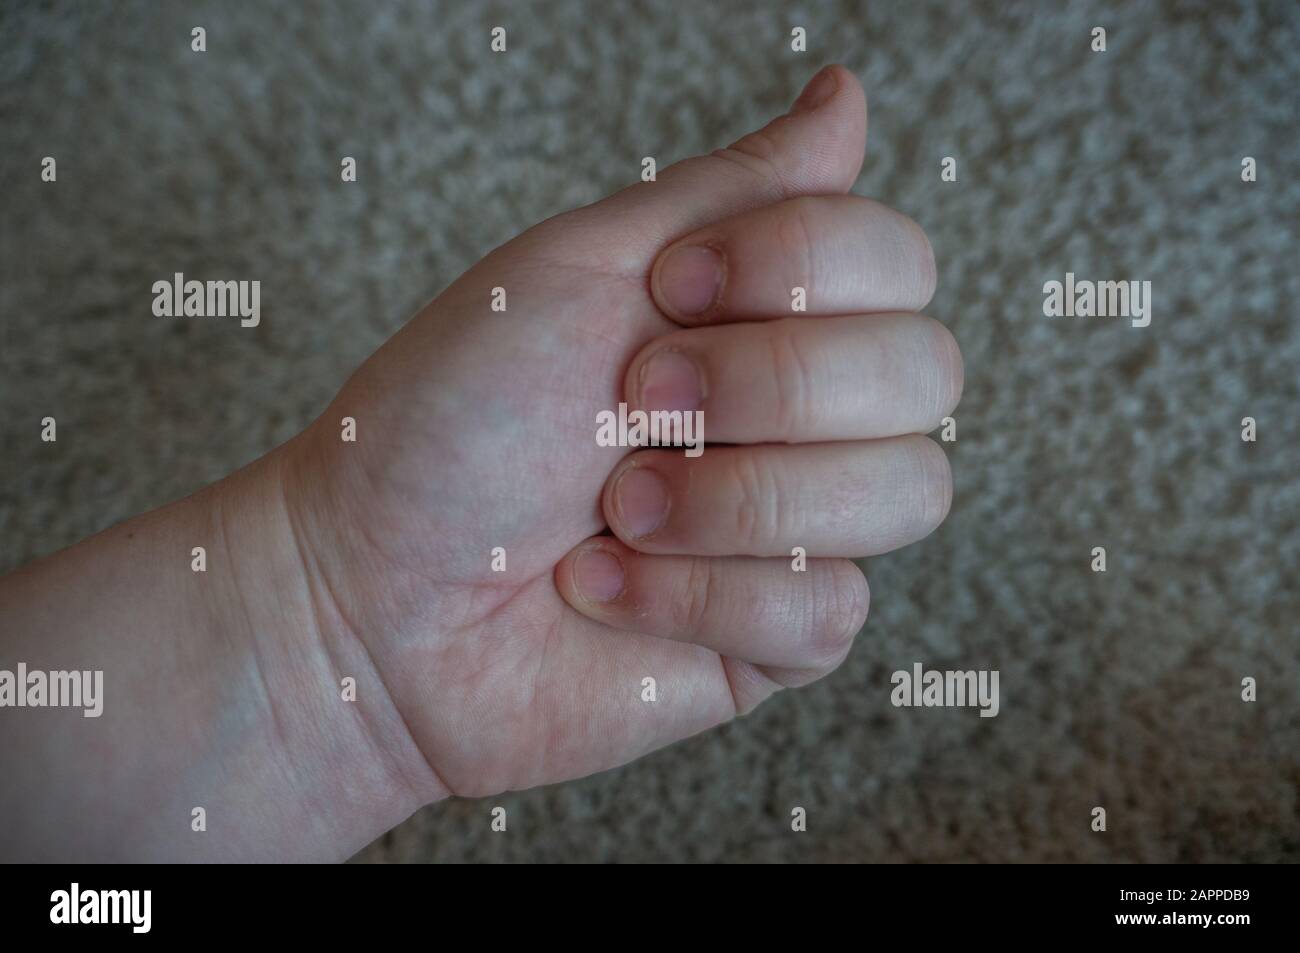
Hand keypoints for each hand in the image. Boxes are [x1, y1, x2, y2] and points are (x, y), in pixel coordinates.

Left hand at [283, 64, 961, 803]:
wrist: (371, 597)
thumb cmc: (455, 420)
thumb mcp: (584, 266)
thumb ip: (731, 189)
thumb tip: (847, 98)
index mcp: (765, 315)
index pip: (898, 260)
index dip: (801, 266)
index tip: (668, 292)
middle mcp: (803, 417)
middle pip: (927, 372)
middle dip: (769, 383)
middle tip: (635, 403)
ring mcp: (798, 530)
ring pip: (907, 493)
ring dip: (736, 499)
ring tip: (615, 510)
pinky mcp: (780, 639)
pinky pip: (825, 609)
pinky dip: (695, 595)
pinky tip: (604, 590)